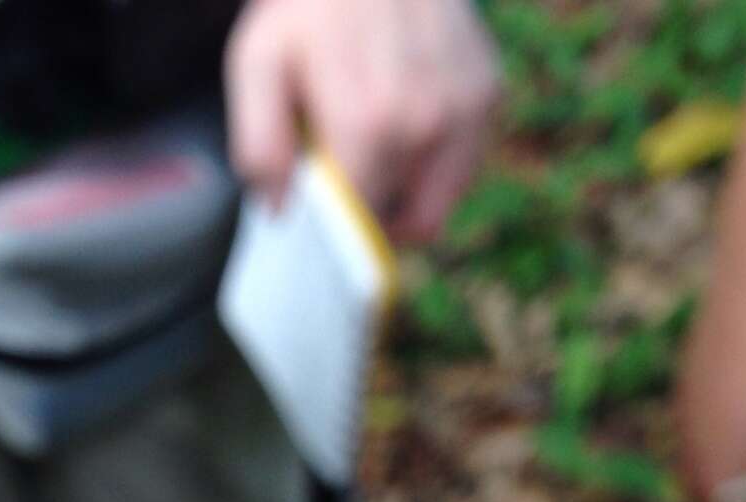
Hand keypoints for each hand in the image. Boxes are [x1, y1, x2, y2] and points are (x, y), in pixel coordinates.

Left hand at [225, 0, 498, 242]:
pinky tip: (403, 123)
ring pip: (439, 204)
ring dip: (405, 194)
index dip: (337, 234)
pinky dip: (433, 163)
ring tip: (372, 147)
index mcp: (373, 124)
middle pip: (402, 221)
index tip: (320, 219)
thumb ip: (260, 144)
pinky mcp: (488, 92)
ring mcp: (468, 108)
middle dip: (368, 212)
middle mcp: (431, 122)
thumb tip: (281, 209)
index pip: (361, 226)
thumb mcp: (257, 65)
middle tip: (340, 175)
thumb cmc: (308, 8)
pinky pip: (462, 167)